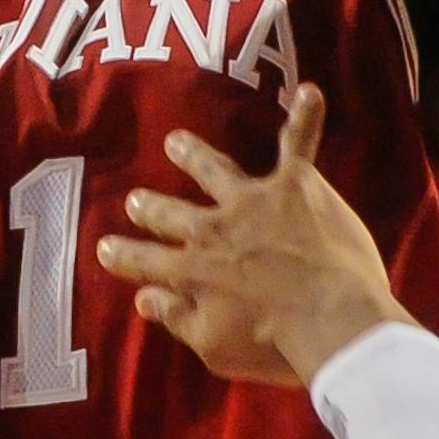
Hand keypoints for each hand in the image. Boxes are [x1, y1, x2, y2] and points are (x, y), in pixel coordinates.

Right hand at [96, 85, 411, 385]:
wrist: (332, 321)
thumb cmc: (274, 344)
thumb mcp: (213, 346)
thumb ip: (176, 318)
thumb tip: (144, 298)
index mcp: (192, 271)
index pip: (144, 260)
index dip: (122, 254)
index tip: (106, 247)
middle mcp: (213, 229)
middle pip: (171, 213)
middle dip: (150, 206)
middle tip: (136, 199)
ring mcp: (252, 201)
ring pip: (215, 169)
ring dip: (193, 155)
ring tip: (176, 142)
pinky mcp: (295, 186)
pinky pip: (298, 144)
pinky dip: (304, 117)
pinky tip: (309, 92)